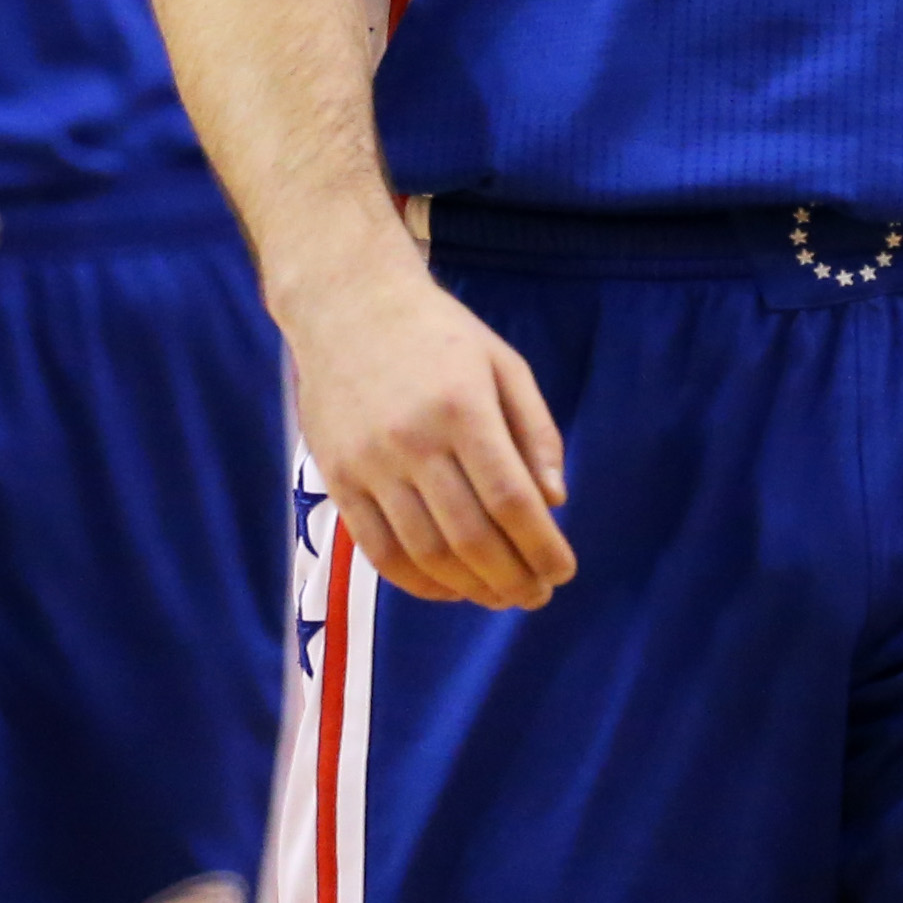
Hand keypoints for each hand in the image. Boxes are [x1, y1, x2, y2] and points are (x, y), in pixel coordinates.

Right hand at [279, 243, 575, 611]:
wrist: (347, 304)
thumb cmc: (438, 334)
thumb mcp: (503, 363)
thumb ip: (535, 430)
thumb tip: (555, 501)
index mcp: (463, 407)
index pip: (510, 498)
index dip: (541, 545)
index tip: (563, 571)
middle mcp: (414, 440)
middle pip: (470, 534)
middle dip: (511, 578)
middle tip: (536, 596)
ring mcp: (371, 463)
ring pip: (425, 551)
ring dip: (469, 588)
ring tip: (500, 597)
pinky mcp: (339, 479)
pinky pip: (378, 550)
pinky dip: (417, 581)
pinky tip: (448, 590)